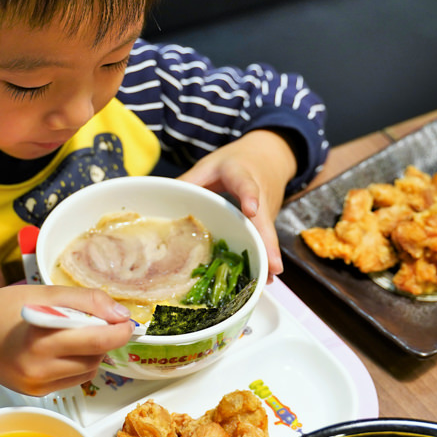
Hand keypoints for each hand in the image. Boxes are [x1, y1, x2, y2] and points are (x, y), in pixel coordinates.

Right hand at [0, 285, 133, 395]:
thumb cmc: (4, 308)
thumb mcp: (45, 293)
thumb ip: (86, 301)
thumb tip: (121, 315)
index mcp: (41, 338)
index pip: (97, 338)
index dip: (119, 330)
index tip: (127, 321)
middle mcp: (39, 367)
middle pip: (96, 356)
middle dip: (106, 339)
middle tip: (101, 323)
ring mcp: (38, 384)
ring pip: (89, 371)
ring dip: (93, 353)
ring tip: (74, 335)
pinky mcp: (37, 393)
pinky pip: (74, 380)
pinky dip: (77, 365)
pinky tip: (62, 350)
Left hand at [177, 130, 296, 282]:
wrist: (268, 155)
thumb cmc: (234, 162)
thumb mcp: (209, 165)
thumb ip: (190, 181)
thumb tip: (163, 201)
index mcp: (241, 175)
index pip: (245, 184)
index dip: (249, 197)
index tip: (251, 210)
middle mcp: (260, 196)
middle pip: (264, 221)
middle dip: (268, 245)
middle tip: (273, 267)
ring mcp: (267, 211)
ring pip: (267, 236)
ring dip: (267, 257)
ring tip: (266, 281)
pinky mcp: (267, 223)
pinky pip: (264, 240)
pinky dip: (263, 258)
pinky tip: (262, 279)